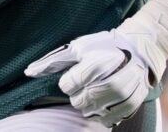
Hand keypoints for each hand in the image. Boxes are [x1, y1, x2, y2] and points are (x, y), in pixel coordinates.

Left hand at [24, 28, 163, 127]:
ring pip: (90, 112)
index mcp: (96, 65)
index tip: (75, 74)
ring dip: (88, 103)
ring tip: (96, 88)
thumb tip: (29, 72)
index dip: (67, 81)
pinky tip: (104, 99)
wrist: (138, 50)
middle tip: (86, 82)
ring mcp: (123, 97)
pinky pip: (107, 120)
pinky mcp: (130, 106)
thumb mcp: (77, 48)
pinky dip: (101, 112)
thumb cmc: (103, 46)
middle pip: (78, 102)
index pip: (67, 86)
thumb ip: (53, 61)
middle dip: (77, 93)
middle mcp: (112, 83)